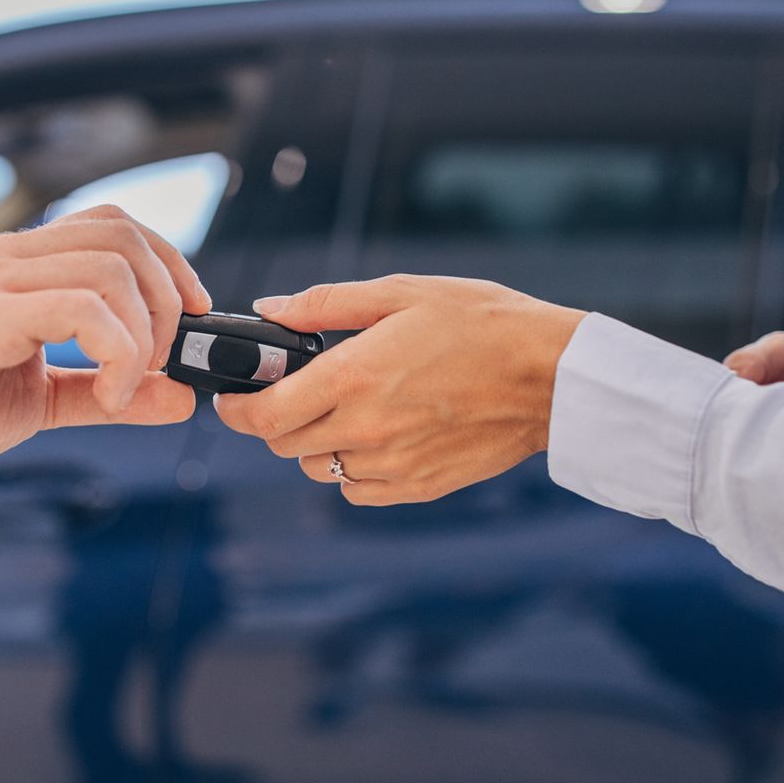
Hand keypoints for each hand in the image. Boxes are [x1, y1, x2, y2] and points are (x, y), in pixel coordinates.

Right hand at [0, 205, 212, 471]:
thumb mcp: (41, 400)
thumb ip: (108, 392)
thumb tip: (180, 398)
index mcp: (22, 265)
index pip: (115, 225)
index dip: (169, 261)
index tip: (194, 317)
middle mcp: (11, 258)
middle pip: (124, 236)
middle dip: (169, 298)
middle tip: (163, 361)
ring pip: (110, 269)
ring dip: (144, 333)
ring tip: (129, 386)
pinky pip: (79, 308)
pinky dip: (117, 353)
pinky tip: (109, 395)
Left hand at [213, 275, 585, 504]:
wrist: (550, 376)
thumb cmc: (481, 323)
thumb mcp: (400, 293)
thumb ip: (325, 304)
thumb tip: (268, 309)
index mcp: (352, 377)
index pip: (263, 415)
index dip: (236, 409)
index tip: (233, 397)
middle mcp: (365, 428)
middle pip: (283, 445)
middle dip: (275, 419)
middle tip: (293, 392)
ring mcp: (391, 464)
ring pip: (318, 468)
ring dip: (316, 442)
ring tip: (345, 409)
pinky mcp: (418, 487)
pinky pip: (357, 489)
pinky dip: (352, 468)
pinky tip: (375, 437)